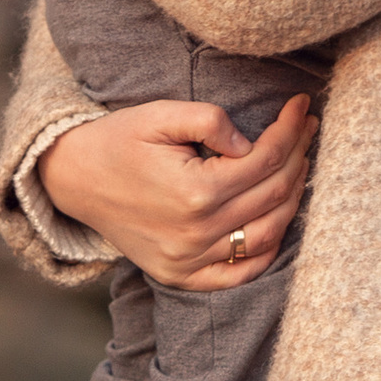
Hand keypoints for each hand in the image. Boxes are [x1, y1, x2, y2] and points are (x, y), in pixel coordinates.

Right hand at [38, 92, 317, 290]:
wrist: (74, 178)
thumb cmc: (118, 140)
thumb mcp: (159, 114)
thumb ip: (209, 120)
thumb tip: (250, 142)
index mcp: (195, 191)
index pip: (264, 159)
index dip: (290, 130)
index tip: (300, 106)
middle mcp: (196, 232)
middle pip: (273, 195)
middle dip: (298, 157)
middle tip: (307, 128)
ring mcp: (189, 260)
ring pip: (266, 234)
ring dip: (292, 199)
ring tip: (298, 165)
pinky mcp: (182, 275)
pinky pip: (239, 273)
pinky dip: (266, 250)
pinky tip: (277, 219)